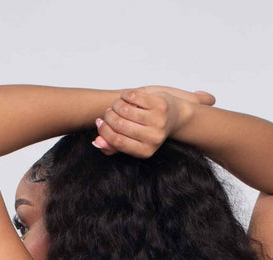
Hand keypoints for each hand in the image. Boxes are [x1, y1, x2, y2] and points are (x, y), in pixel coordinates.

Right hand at [93, 85, 215, 157]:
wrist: (176, 116)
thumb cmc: (149, 130)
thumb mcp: (133, 141)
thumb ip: (113, 145)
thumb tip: (96, 142)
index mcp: (145, 151)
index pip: (117, 141)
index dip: (104, 130)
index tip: (100, 122)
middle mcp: (153, 138)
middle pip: (118, 125)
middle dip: (108, 116)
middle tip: (109, 112)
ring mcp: (158, 121)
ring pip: (124, 110)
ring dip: (116, 105)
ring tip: (118, 105)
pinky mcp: (160, 104)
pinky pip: (132, 96)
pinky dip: (125, 95)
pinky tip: (127, 98)